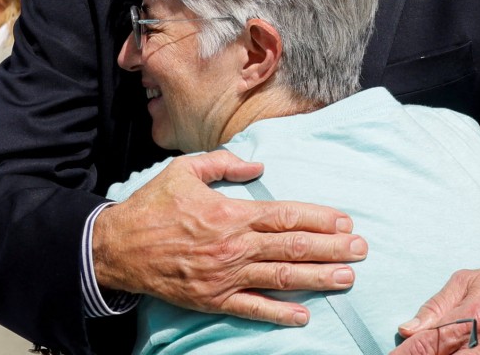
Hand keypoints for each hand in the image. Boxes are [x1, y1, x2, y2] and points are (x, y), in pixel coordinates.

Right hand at [93, 149, 367, 325]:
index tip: (344, 220)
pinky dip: (279, 314)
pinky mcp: (213, 300)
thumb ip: (225, 163)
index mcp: (230, 212)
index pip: (285, 216)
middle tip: (361, 249)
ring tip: (347, 278)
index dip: (318, 219)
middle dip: (331, 248)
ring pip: (280, 279)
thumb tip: (260, 165)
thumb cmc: (154, 205)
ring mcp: (225, 277)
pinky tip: (304, 315)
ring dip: (317, 279)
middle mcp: (234, 246)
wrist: (118, 248)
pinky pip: (251, 309)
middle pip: (292, 248)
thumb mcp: (186, 169)